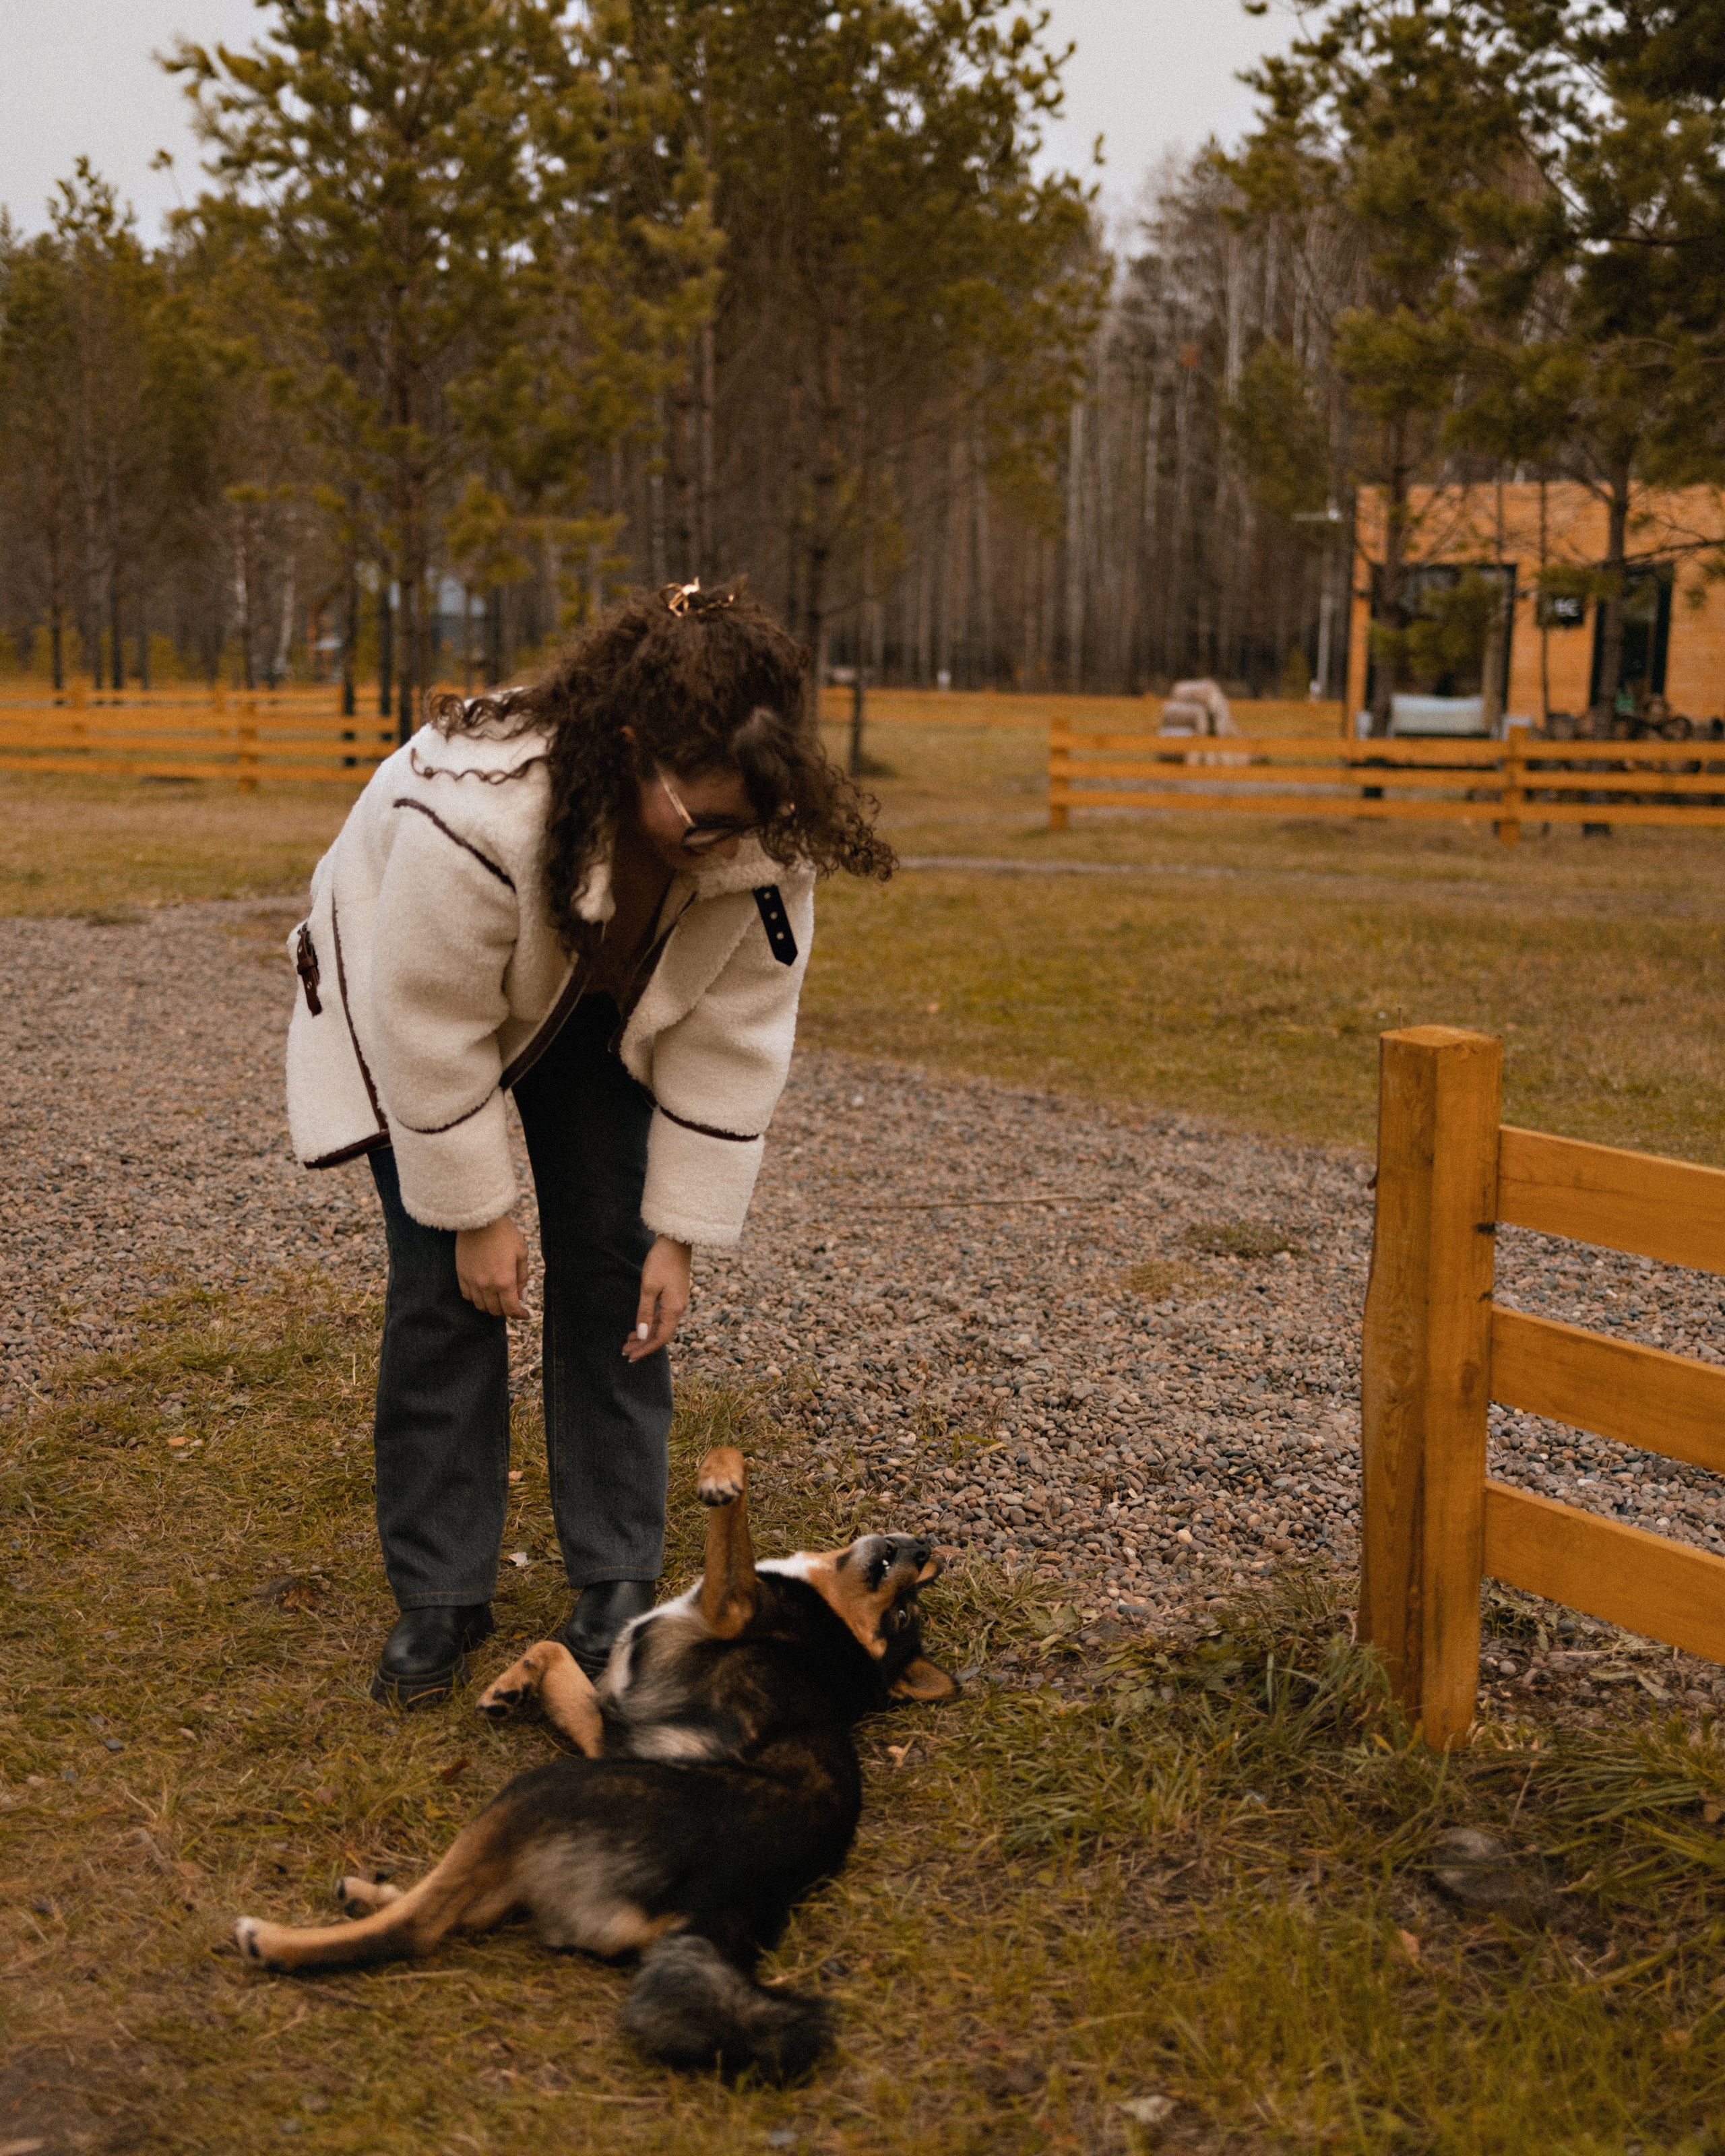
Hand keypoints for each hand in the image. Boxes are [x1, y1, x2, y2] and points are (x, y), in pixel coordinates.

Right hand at [455, 1216, 531, 1319]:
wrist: (479, 1219)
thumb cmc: (504, 1234)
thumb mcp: (521, 1253)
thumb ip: (523, 1278)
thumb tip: (522, 1297)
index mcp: (504, 1280)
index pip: (511, 1309)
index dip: (520, 1315)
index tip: (525, 1314)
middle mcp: (486, 1285)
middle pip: (495, 1310)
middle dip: (506, 1311)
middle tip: (513, 1304)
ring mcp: (472, 1281)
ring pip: (480, 1306)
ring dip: (491, 1306)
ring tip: (499, 1299)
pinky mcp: (461, 1275)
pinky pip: (467, 1296)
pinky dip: (477, 1299)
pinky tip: (484, 1292)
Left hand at [625, 1236, 690, 1360]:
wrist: (676, 1242)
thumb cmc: (661, 1262)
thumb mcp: (648, 1287)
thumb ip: (645, 1312)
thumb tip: (643, 1335)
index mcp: (674, 1309)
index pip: (660, 1338)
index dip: (645, 1349)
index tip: (630, 1356)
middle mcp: (679, 1309)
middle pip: (661, 1334)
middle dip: (643, 1344)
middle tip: (625, 1351)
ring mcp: (678, 1302)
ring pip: (662, 1326)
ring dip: (646, 1335)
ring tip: (629, 1340)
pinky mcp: (675, 1295)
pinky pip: (663, 1316)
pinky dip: (651, 1323)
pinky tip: (641, 1325)